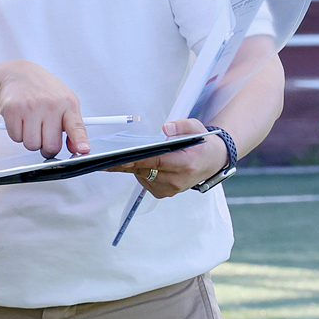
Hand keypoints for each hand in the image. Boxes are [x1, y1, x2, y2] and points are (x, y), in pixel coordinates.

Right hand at [0, 61, 86, 158]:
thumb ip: (73, 126)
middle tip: (44, 135)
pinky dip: (17, 133)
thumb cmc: (43, 90)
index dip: (80, 140)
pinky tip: (20, 120)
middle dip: (46, 146)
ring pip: (31, 145)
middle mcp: (50, 105)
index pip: (76, 126)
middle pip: (51, 146)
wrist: (17, 73)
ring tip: (31, 124)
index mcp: (68, 103)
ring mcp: (31, 107)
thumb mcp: (65, 102)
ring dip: (30, 140)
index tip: (84, 149)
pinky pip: (16, 137)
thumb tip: (77, 148)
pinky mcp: (12, 109)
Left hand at [104, 119, 226, 197]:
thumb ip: (180, 126)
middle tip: (106, 156)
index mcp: (184, 164)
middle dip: (125, 163)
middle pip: (143, 170)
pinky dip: (141, 172)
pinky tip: (142, 163)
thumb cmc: (202, 146)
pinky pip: (145, 181)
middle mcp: (176, 180)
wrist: (212, 162)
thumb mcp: (195, 127)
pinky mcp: (164, 193)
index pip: (154, 161)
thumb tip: (165, 128)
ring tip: (124, 155)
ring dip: (133, 166)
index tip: (118, 158)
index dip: (135, 159)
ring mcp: (170, 189)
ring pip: (141, 176)